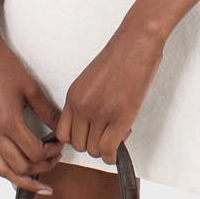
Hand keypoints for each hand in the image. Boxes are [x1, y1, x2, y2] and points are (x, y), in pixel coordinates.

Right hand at [0, 20, 64, 193]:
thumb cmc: (4, 64)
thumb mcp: (31, 87)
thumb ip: (47, 111)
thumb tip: (61, 128)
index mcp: (8, 121)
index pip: (34, 152)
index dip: (52, 152)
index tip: (61, 144)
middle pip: (20, 166)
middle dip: (41, 168)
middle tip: (55, 160)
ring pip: (2, 169)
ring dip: (22, 178)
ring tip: (38, 183)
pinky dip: (7, 168)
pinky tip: (19, 171)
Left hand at [55, 18, 163, 164]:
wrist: (137, 42)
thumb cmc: (121, 55)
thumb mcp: (91, 80)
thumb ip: (87, 101)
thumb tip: (91, 124)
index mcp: (74, 96)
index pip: (62, 133)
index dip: (76, 139)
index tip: (88, 137)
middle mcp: (82, 106)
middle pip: (78, 144)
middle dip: (92, 144)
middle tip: (107, 135)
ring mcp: (100, 113)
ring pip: (93, 150)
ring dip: (105, 149)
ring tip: (118, 134)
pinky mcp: (120, 117)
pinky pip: (108, 150)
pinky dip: (112, 156)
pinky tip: (118, 151)